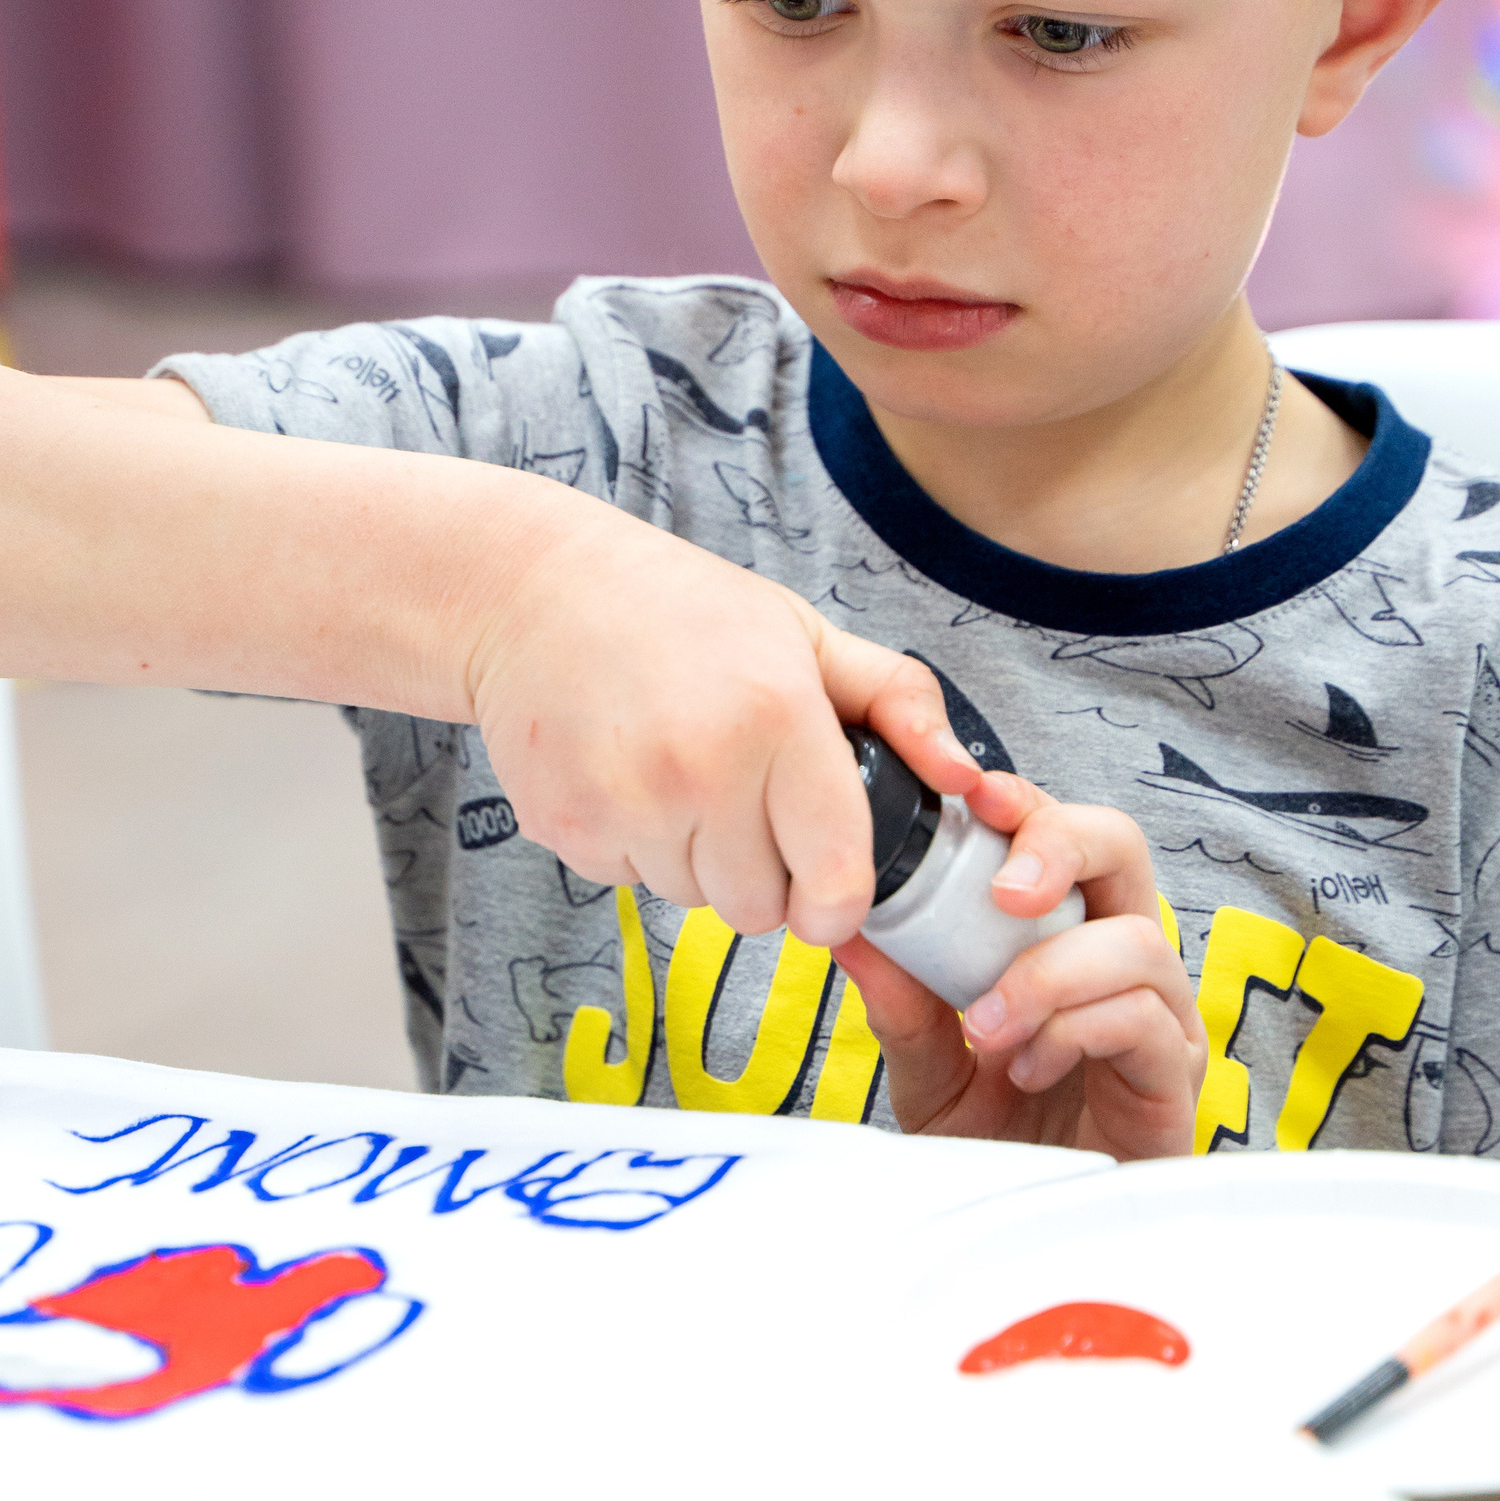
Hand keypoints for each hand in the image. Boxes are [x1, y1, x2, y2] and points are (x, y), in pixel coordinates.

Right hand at [464, 495, 976, 945]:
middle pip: (762, 909)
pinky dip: (638, 847)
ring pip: (695, 901)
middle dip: (766, 873)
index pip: (835, 885)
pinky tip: (627, 775)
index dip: (839, 900)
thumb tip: (967, 778)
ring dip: (700, 860)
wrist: (532, 591)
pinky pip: (630, 882)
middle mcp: (702, 771)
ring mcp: (626, 805)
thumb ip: (900, 703)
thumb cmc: (680, 610)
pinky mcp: (568, 827)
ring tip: (681, 776)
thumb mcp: (805, 634)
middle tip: (744, 799)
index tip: (828, 882)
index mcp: (778, 720)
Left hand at [842, 774, 1198, 1158]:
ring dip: (1048, 974)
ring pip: (1138, 939)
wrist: (1039, 1238)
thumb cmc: (1001, 1145)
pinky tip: (1031, 1070)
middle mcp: (1122, 960)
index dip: (1026, 802)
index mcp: (1065, 935)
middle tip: (1004, 891)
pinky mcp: (1178, 1075)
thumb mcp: (931, 1069)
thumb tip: (848, 929)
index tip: (974, 794)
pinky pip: (1144, 1018)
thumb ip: (903, 1004)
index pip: (1059, 835)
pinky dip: (1074, 1031)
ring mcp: (1162, 1014)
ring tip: (989, 1028)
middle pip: (1123, 847)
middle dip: (1060, 843)